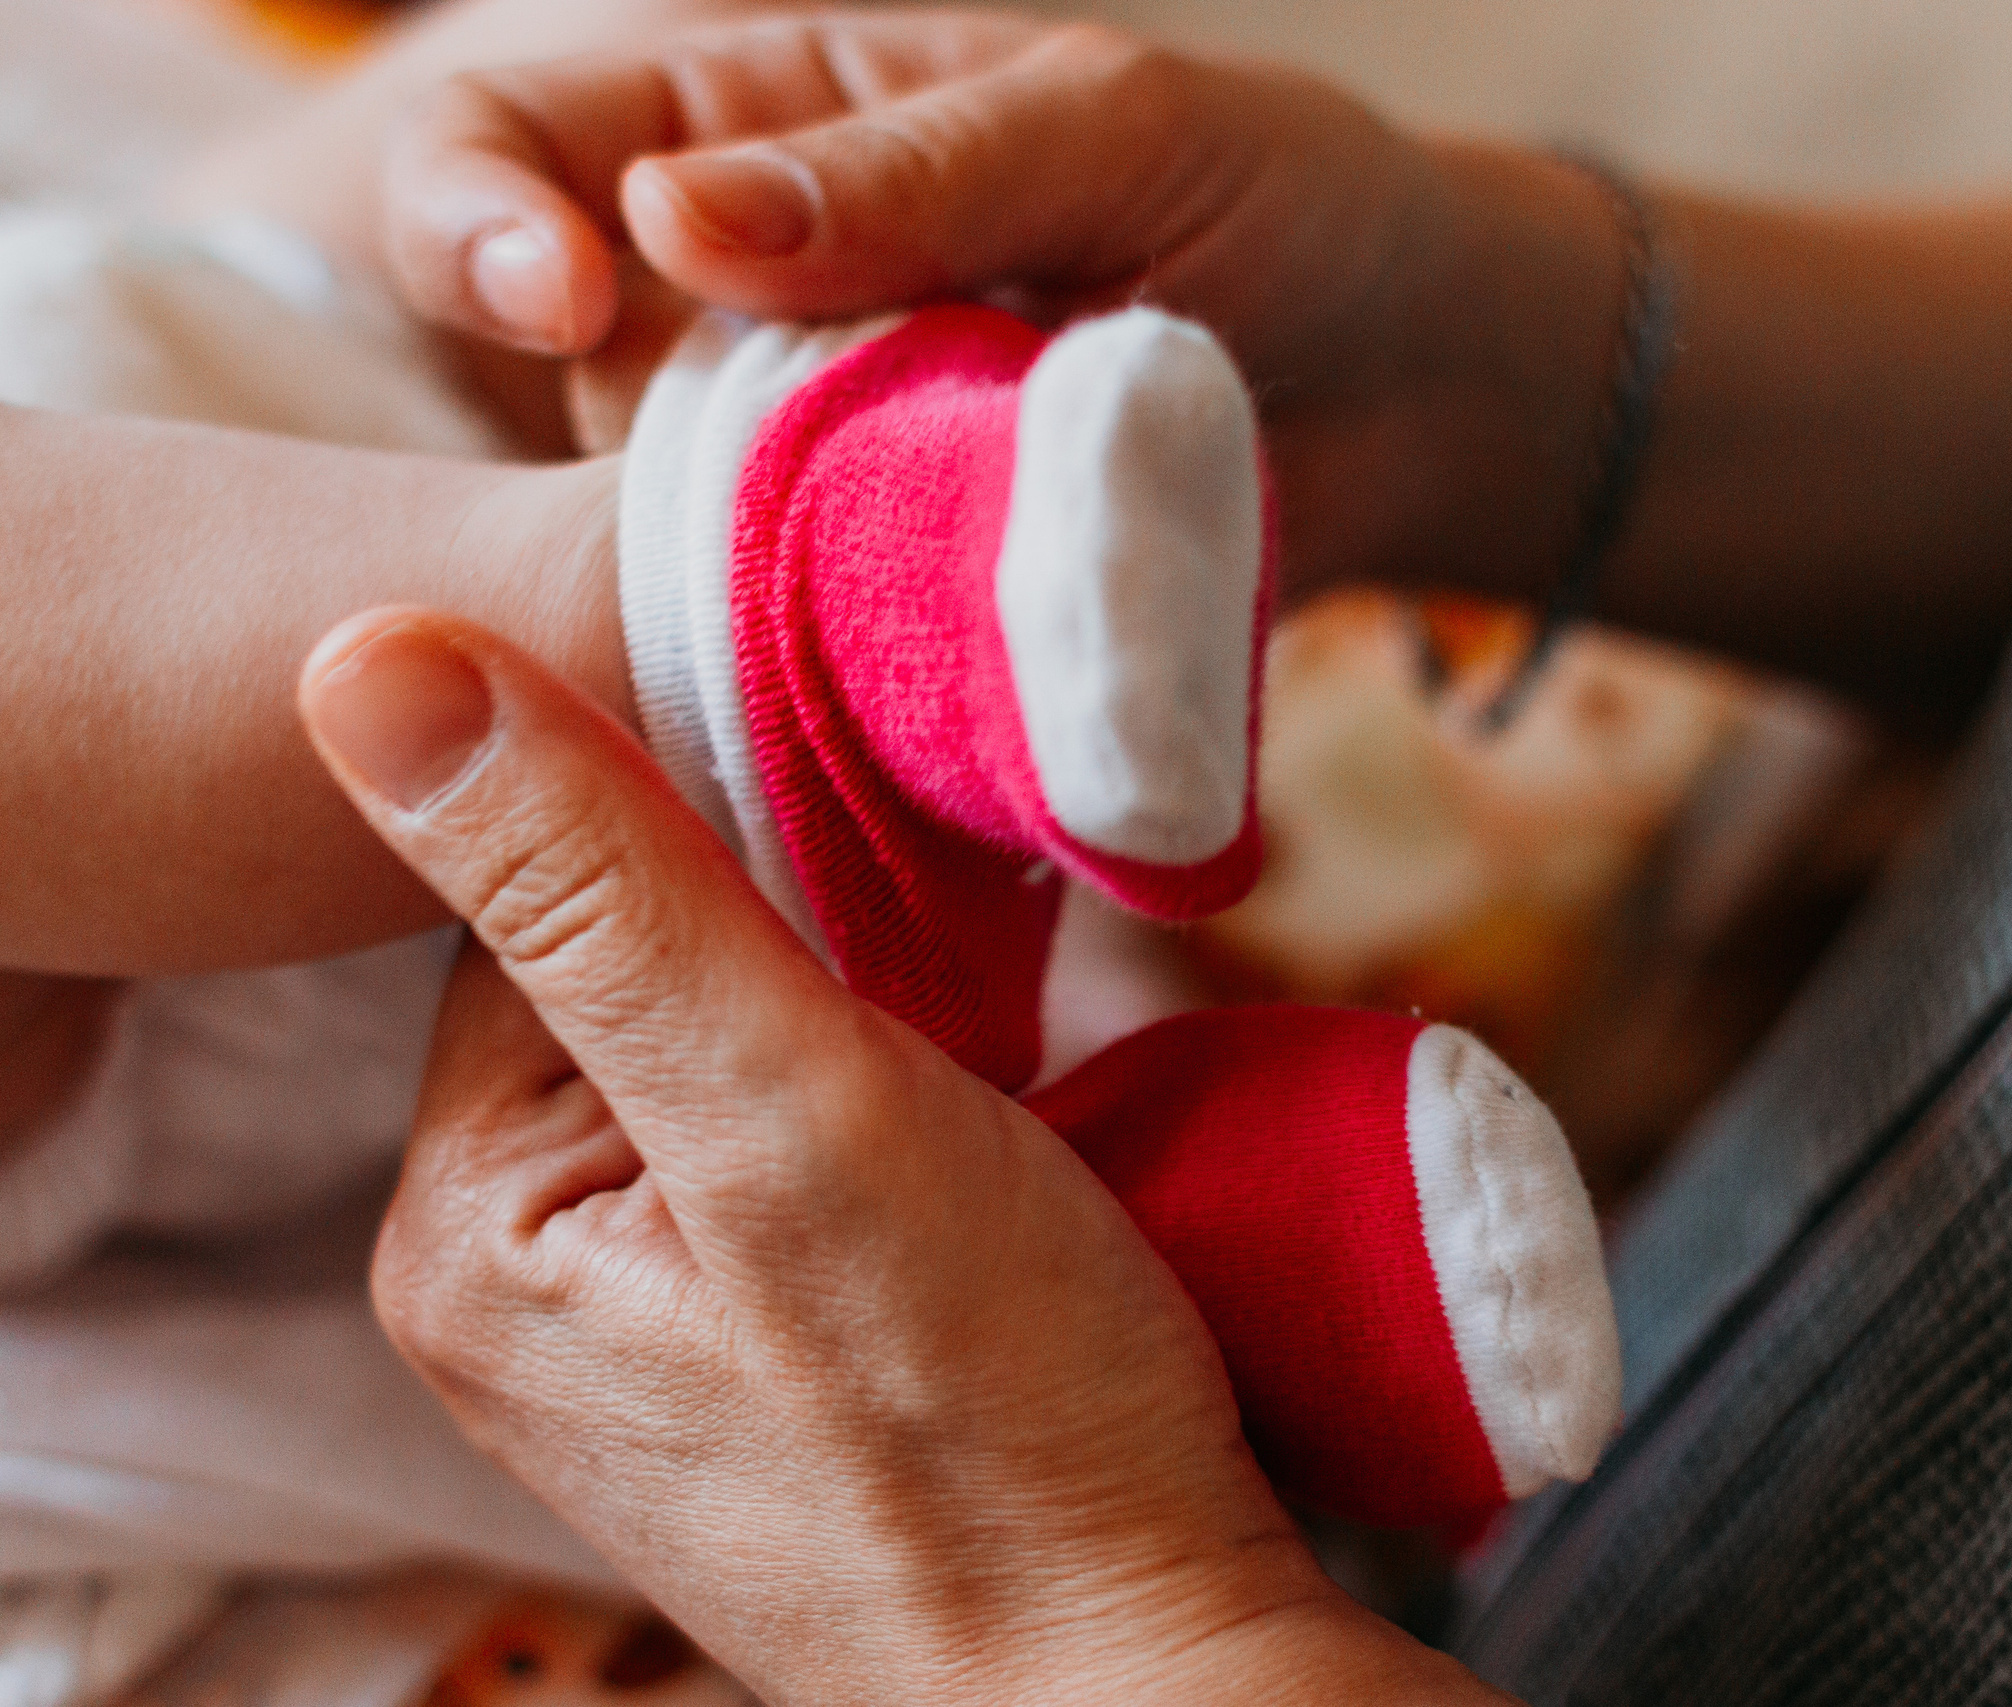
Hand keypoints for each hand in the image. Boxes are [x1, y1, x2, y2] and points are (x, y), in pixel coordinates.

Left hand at [298, 608, 1508, 1706]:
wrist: (1135, 1665)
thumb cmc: (994, 1424)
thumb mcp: (789, 1120)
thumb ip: (592, 889)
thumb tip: (358, 661)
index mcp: (464, 1221)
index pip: (544, 901)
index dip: (718, 836)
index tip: (873, 865)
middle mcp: (517, 1281)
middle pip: (635, 974)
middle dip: (798, 937)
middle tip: (948, 991)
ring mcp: (636, 1324)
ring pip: (727, 1051)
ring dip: (857, 1016)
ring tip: (982, 1082)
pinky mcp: (752, 1346)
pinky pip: (786, 1146)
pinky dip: (886, 1102)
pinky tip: (978, 1147)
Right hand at [381, 10, 1626, 598]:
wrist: (1415, 387)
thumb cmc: (1277, 198)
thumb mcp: (1112, 131)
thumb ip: (911, 171)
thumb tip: (665, 218)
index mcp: (753, 132)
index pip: (498, 151)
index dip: (472, 220)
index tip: (561, 301)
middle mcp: (736, 311)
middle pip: (549, 377)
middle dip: (617, 437)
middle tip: (763, 488)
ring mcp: (797, 470)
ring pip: (657, 534)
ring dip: (735, 567)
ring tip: (896, 569)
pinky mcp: (875, 607)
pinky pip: (788, 645)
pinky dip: (824, 660)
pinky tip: (899, 673)